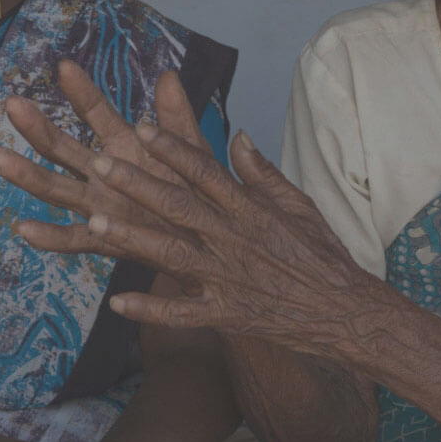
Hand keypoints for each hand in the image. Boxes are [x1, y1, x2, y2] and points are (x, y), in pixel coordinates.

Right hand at [0, 60, 210, 260]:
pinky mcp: (106, 238)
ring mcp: (100, 205)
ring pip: (56, 188)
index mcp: (123, 146)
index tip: (65, 66)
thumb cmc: (194, 190)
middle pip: (62, 148)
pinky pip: (73, 239)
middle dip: (38, 127)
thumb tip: (168, 75)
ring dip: (25, 174)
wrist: (208, 238)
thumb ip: (177, 118)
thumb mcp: (190, 151)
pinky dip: (49, 237)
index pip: (97, 113)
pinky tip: (24, 229)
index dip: (82, 92)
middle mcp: (102, 173)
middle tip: (12, 103)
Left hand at [0, 64, 391, 359]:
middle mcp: (234, 239)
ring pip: (172, 254)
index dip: (171, 148)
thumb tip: (237, 136)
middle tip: (100, 162)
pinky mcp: (227, 314)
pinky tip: (116, 304)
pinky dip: (150, 309)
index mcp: (250, 210)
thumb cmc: (324, 256)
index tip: (141, 127)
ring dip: (132, 238)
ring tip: (94, 223)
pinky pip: (181, 313)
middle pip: (178, 205)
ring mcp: (228, 278)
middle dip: (137, 183)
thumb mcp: (299, 206)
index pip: (204, 170)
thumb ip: (263, 173)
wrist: (346, 311)